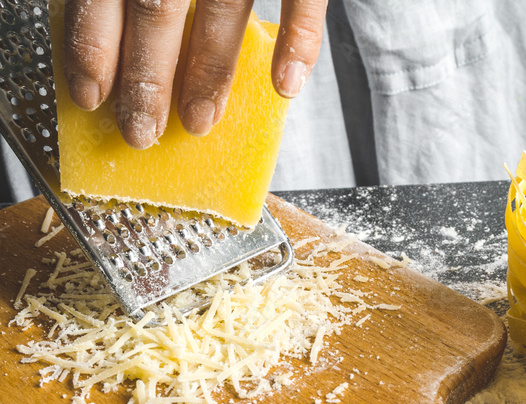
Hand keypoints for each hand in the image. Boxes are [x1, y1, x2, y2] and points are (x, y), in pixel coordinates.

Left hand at [61, 0, 327, 148]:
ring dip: (209, 71)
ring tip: (199, 123)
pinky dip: (298, 42)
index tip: (89, 96)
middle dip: (147, 77)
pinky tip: (286, 85)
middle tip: (142, 132)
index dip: (93, 45)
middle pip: (157, 7)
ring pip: (223, 9)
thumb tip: (114, 33)